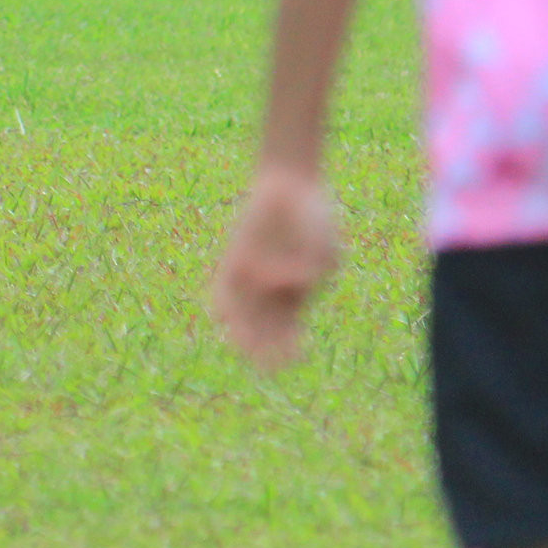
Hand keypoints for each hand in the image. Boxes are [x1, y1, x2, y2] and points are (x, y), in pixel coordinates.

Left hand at [212, 164, 339, 371]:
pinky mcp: (233, 262)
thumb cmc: (313, 219)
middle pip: (262, 335)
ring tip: (244, 344)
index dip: (290, 351)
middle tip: (266, 361)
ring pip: (241, 320)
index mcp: (297, 298)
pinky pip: (222, 293)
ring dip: (242, 335)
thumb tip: (291, 283)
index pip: (289, 338)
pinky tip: (225, 316)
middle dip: (263, 352)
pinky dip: (225, 305)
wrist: (290, 187)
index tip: (295, 354)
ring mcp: (251, 280)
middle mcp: (271, 294)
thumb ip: (313, 268)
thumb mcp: (325, 244)